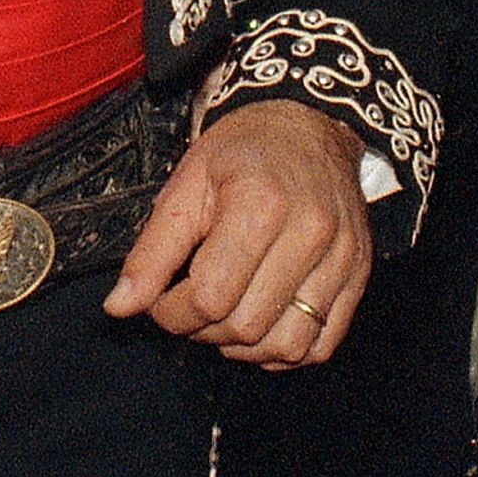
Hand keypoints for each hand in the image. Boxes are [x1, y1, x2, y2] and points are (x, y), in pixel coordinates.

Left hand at [101, 98, 373, 367]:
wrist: (308, 125)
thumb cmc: (242, 151)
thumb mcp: (186, 185)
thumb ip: (152, 251)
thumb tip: (119, 307)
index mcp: (260, 205)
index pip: (209, 297)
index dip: (171, 313)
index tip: (159, 300)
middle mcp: (309, 235)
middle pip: (245, 326)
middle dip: (201, 331)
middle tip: (186, 307)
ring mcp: (341, 259)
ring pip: (285, 345)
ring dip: (241, 348)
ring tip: (221, 318)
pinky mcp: (358, 276)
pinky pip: (320, 344)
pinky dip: (283, 351)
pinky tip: (259, 327)